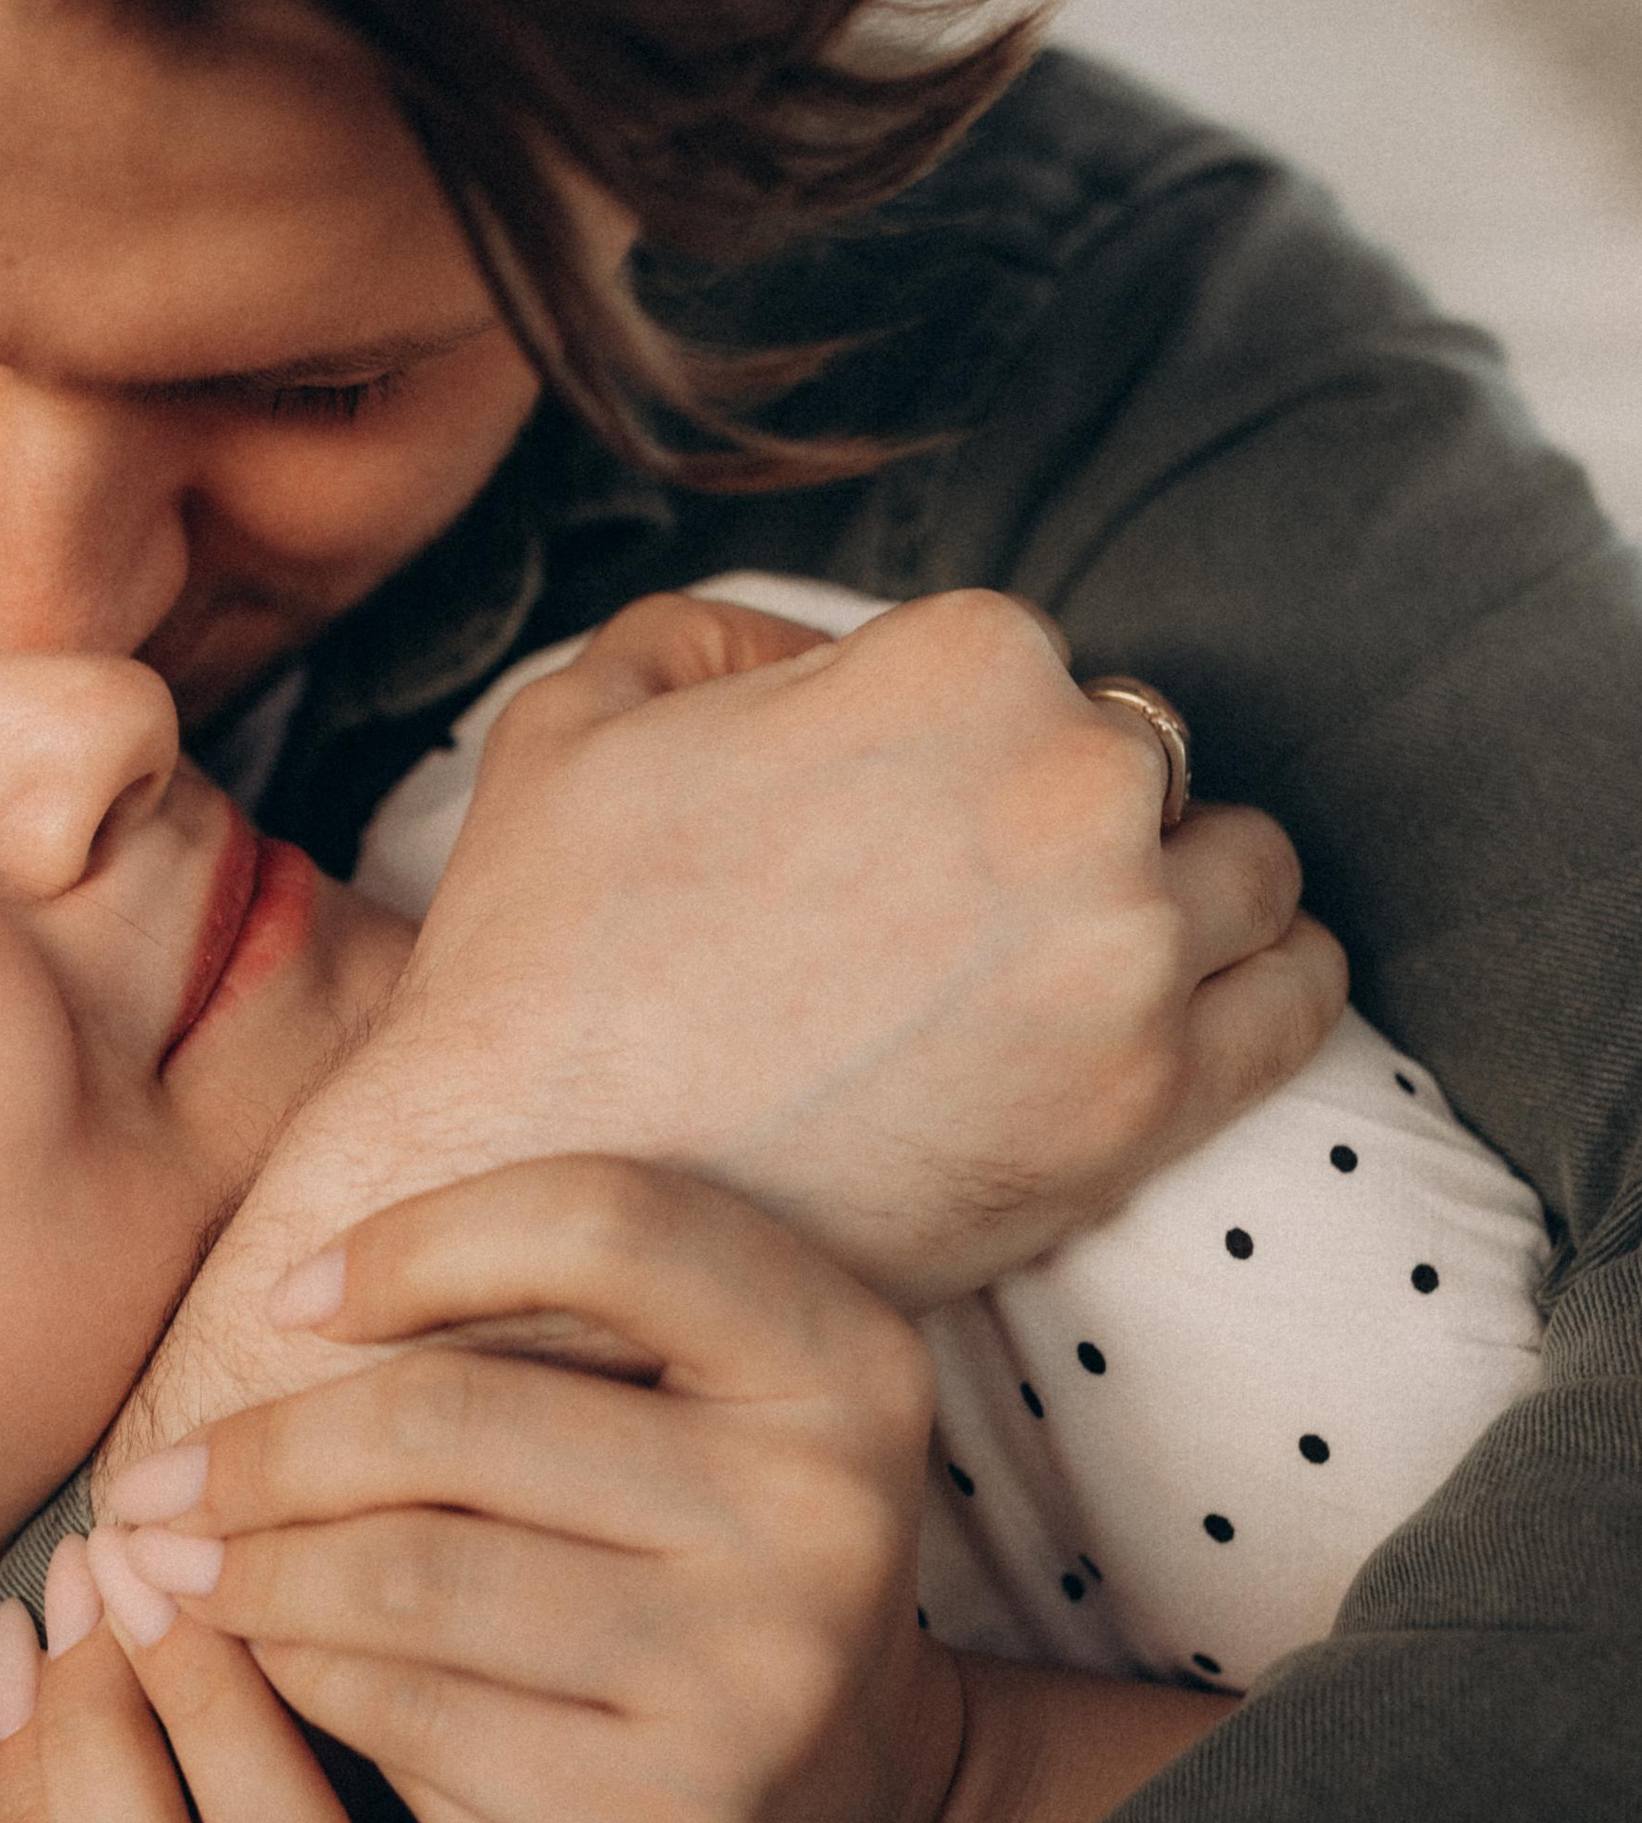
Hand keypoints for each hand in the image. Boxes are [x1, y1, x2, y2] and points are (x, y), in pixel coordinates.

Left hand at [103, 1156, 959, 1822]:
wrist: (846, 1800)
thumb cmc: (704, 1541)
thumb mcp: (704, 1393)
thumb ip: (557, 1304)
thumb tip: (282, 1291)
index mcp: (843, 1358)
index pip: (602, 1224)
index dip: (419, 1240)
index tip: (288, 1295)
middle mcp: (828, 1507)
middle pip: (457, 1416)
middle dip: (262, 1447)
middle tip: (148, 1481)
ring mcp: (761, 1671)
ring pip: (408, 1577)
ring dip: (246, 1566)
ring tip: (161, 1562)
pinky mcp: (675, 1815)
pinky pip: (412, 1717)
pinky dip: (297, 1677)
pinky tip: (247, 1660)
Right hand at [385, 586, 1345, 1310]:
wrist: (525, 1190)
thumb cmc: (538, 958)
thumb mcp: (574, 715)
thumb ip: (714, 632)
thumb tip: (810, 651)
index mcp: (959, 658)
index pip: (1028, 669)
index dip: (951, 748)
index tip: (891, 829)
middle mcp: (1075, 779)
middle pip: (1140, 765)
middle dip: (1059, 821)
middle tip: (952, 914)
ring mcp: (1128, 948)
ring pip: (1242, 870)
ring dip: (1168, 896)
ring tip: (1057, 962)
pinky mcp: (1152, 1102)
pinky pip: (1296, 1000)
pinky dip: (1260, 983)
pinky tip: (1188, 1001)